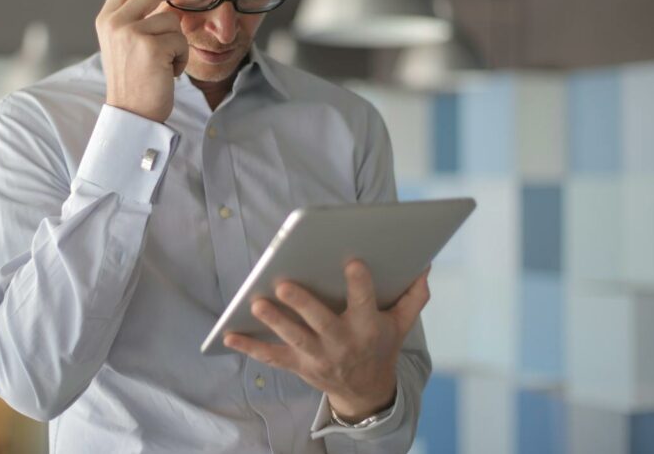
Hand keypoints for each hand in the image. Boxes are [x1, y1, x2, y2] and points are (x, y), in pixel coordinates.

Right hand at [95, 0, 204, 121]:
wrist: (131, 114)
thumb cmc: (134, 81)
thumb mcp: (124, 43)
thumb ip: (136, 17)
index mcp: (106, 19)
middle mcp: (115, 22)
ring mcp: (131, 33)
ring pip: (172, 20)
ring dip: (178, 42)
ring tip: (166, 63)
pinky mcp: (151, 47)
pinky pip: (180, 40)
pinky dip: (181, 58)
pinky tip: (168, 72)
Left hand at [224, 260, 430, 421]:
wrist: (367, 392)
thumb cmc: (380, 346)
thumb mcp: (401, 324)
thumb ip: (413, 296)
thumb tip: (424, 265)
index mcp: (368, 327)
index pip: (363, 300)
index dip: (359, 282)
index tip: (352, 261)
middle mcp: (342, 343)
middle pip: (320, 321)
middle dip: (302, 303)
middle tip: (283, 284)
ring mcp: (319, 357)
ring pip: (294, 338)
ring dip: (274, 321)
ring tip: (256, 303)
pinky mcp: (300, 367)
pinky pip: (272, 357)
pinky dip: (250, 347)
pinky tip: (229, 336)